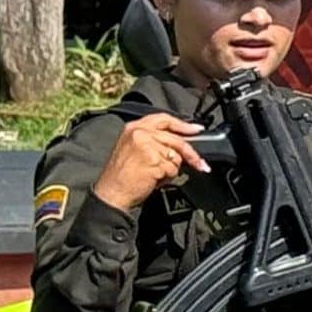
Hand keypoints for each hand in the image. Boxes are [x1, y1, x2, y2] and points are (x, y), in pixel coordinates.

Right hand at [91, 112, 208, 213]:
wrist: (111, 192)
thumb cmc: (122, 175)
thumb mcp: (133, 148)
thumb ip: (153, 140)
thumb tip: (179, 142)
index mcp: (134, 127)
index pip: (164, 119)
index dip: (183, 125)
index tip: (197, 129)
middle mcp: (140, 133)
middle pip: (176, 139)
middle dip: (191, 153)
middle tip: (200, 163)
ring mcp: (147, 146)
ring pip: (176, 156)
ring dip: (170, 168)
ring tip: (153, 174)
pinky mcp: (154, 160)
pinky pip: (173, 169)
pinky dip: (167, 177)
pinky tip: (153, 179)